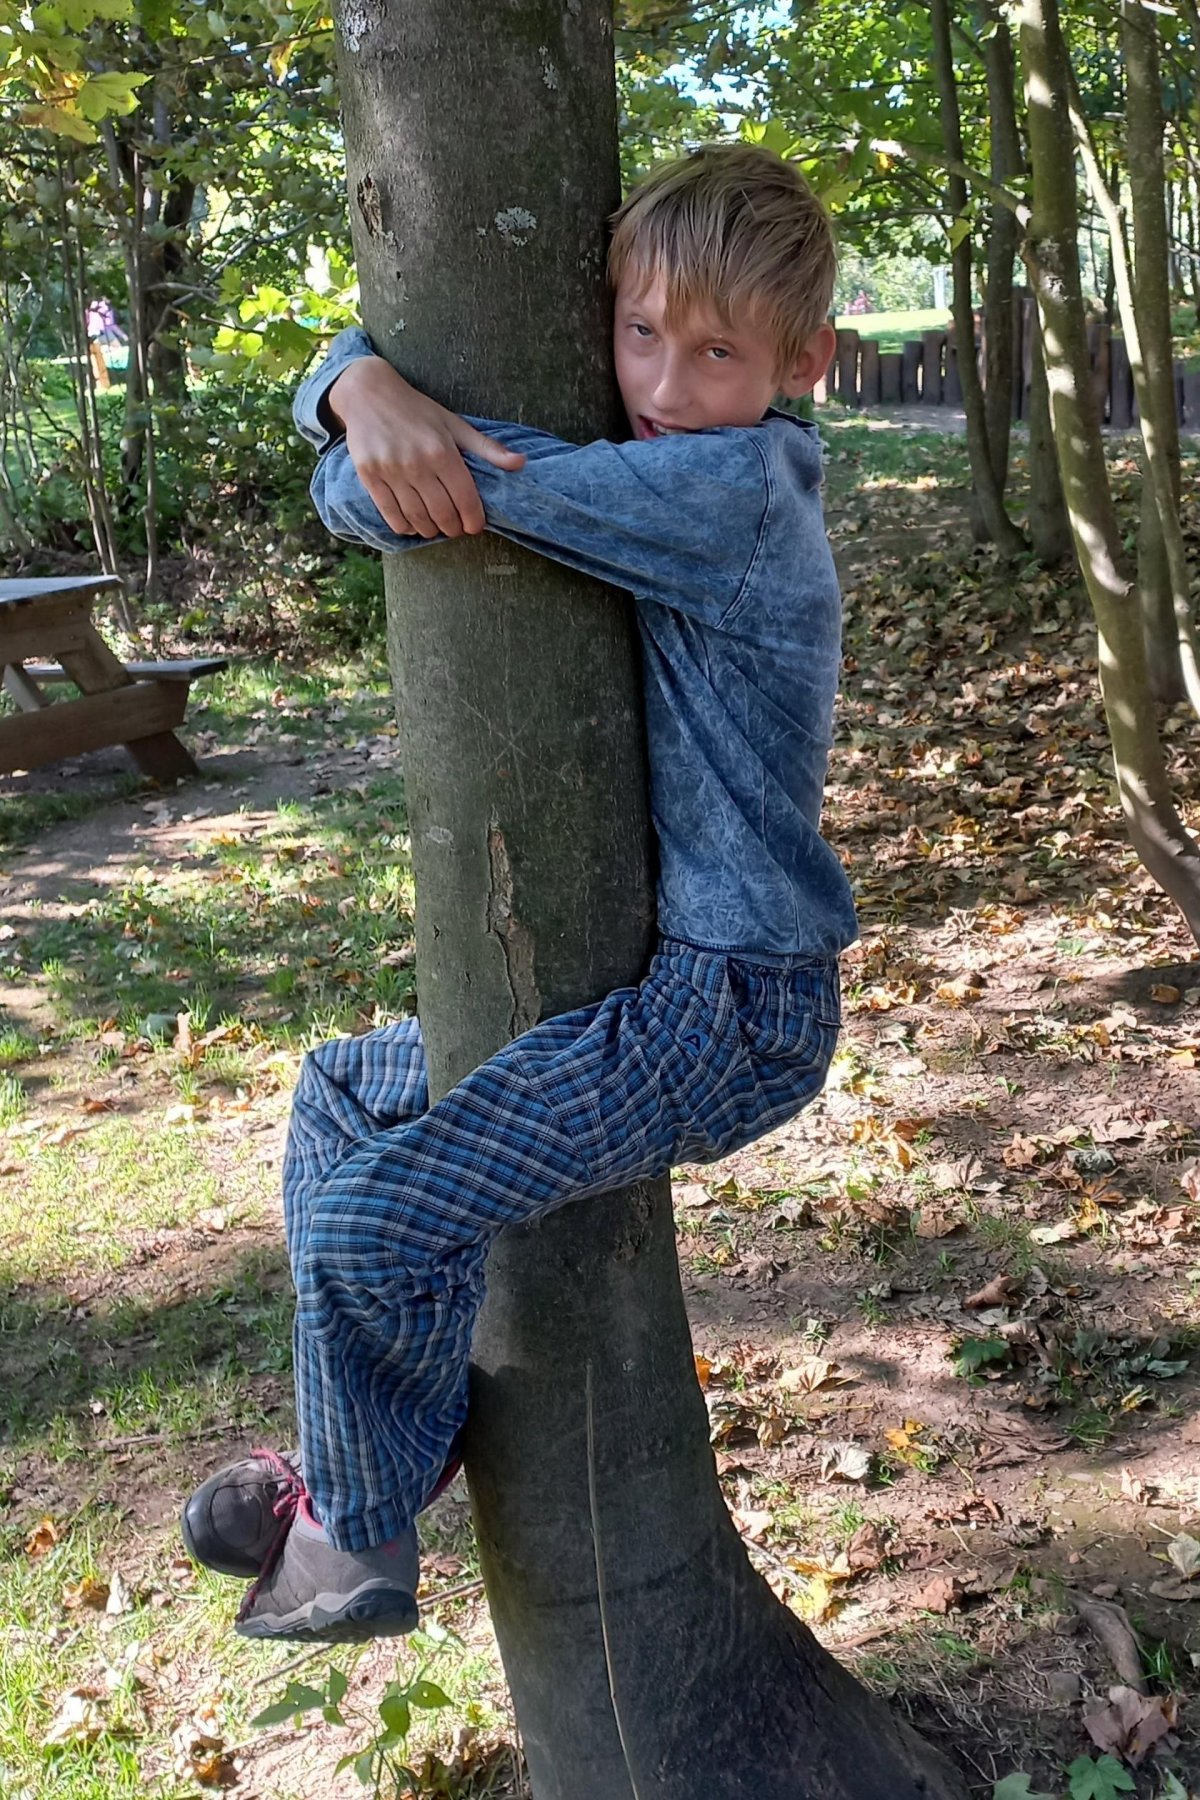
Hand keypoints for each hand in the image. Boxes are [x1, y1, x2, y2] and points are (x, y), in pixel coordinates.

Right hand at [327, 355, 525, 537]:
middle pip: (442, 514)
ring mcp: (391, 471)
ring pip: (417, 518)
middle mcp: (417, 464)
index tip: (475, 526)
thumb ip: (487, 448)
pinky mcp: (369, 476)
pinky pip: (391, 514)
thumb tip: (521, 463)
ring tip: (436, 527)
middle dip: (453, 528)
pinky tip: (412, 525)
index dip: (473, 519)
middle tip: (456, 529)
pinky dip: (404, 527)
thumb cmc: (416, 410)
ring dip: (430, 530)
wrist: (368, 393)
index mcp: (442, 451)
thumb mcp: (454, 424)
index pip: (465, 498)